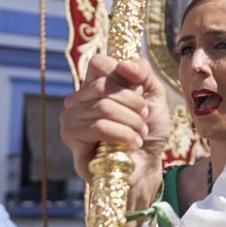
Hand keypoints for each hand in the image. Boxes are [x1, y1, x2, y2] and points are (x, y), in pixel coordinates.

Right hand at [60, 55, 171, 195]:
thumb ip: (143, 72)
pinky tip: (131, 144)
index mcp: (95, 83)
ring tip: (140, 134)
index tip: (141, 90)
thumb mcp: (154, 95)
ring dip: (132, 122)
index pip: (99, 62)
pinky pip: (98, 127)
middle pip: (103, 85)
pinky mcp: (72, 138)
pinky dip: (123, 135)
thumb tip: (125, 65)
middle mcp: (78, 98)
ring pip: (103, 107)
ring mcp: (71, 117)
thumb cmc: (148, 130)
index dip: (122, 73)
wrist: (147, 164)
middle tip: (144, 117)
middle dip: (133, 102)